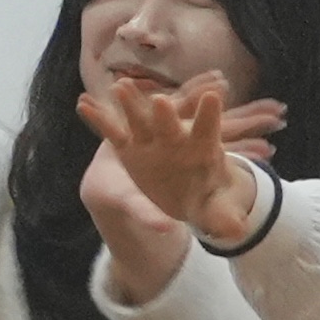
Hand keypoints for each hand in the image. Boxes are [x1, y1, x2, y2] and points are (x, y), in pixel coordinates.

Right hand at [78, 72, 270, 251]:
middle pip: (171, 121)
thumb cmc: (197, 198)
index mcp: (200, 147)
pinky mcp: (128, 143)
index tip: (213, 95)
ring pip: (139, 117)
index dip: (209, 114)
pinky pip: (112, 130)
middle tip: (160, 101)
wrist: (177, 193)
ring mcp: (150, 137)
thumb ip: (218, 217)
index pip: (208, 128)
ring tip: (117, 87)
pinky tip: (82, 103)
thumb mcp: (207, 210)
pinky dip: (98, 117)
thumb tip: (237, 231)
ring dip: (128, 103)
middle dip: (166, 111)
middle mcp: (175, 136)